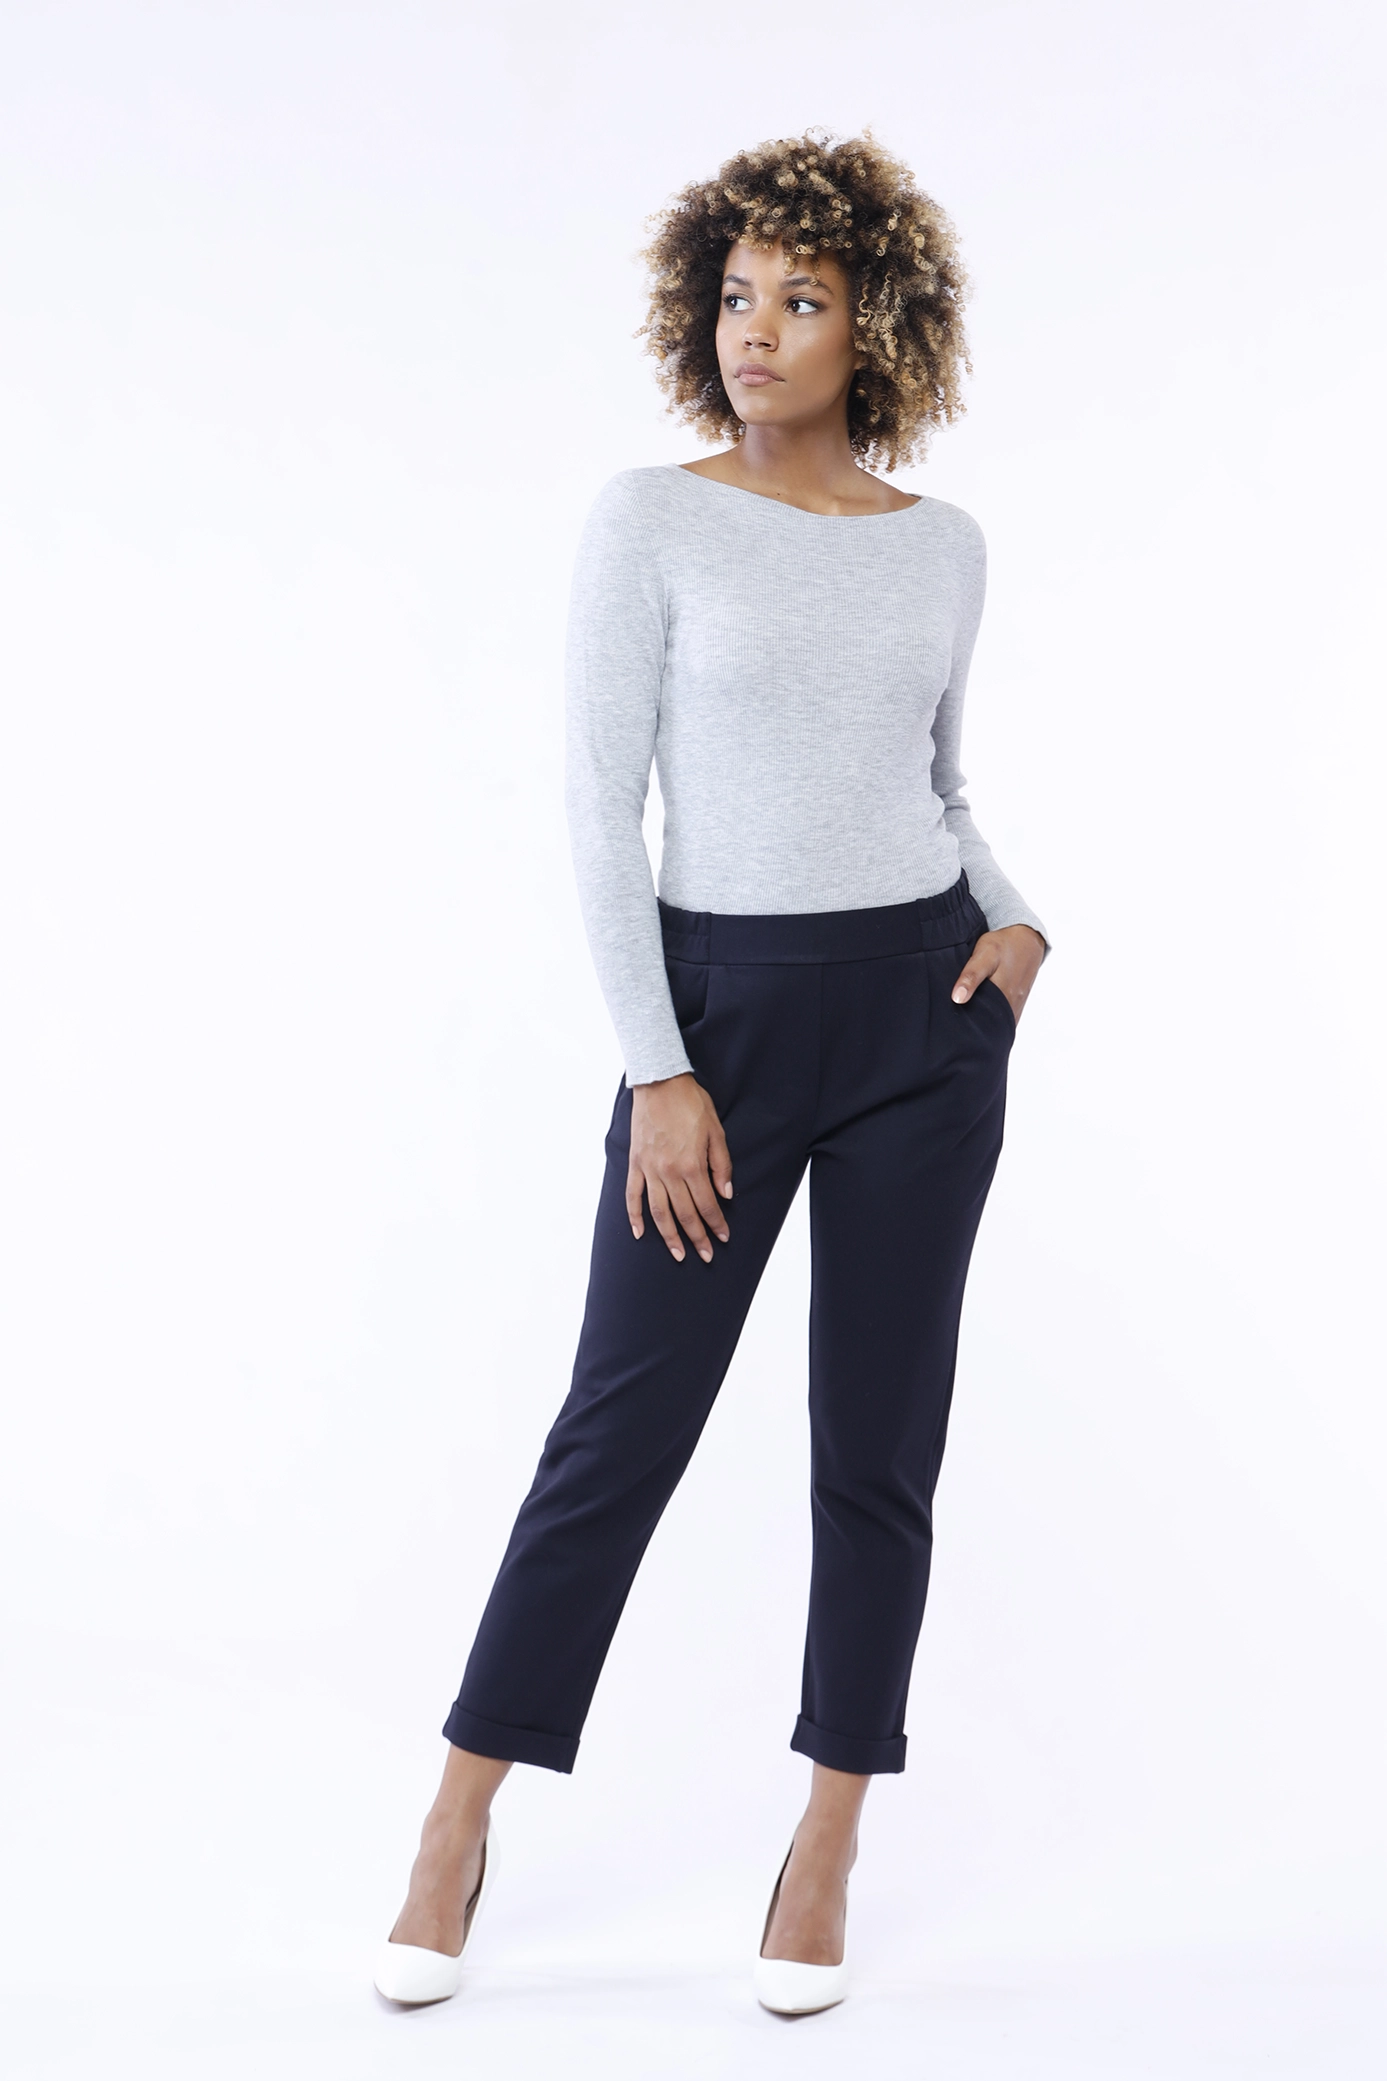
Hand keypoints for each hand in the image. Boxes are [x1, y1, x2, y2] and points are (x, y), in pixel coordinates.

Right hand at [627, 1073, 732, 1261]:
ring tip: (677, 1253)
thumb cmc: (690, 1104)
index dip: (716, 1224)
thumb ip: (721, 1165)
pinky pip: (632, 1195)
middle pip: (684, 1214)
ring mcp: (649, 1169)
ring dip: (668, 1236)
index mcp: (691, 1165)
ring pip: (659, 1212)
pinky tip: (640, 1233)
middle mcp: (669, 1172)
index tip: (723, 1237)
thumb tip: (726, 1194)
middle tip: (705, 1255)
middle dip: (696, 1237)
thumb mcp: (716, 1131)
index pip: (707, 1204)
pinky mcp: (635, 1163)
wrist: (659, 1082)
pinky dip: (635, 1216)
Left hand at [951, 924, 1045, 1023]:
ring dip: (982, 1020)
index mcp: (1002, 995)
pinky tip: (981, 1009)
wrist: (1028, 940)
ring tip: (967, 1014)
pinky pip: (1003, 1018)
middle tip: (956, 1017)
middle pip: (987, 1024)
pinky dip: (991, 1017)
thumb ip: (971, 976)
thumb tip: (957, 999)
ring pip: (996, 1022)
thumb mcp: (984, 955)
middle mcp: (1011, 1006)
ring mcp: (1015, 1007)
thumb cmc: (1004, 945)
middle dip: (972, 1024)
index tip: (953, 1019)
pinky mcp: (1017, 1005)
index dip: (965, 1022)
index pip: (979, 1021)